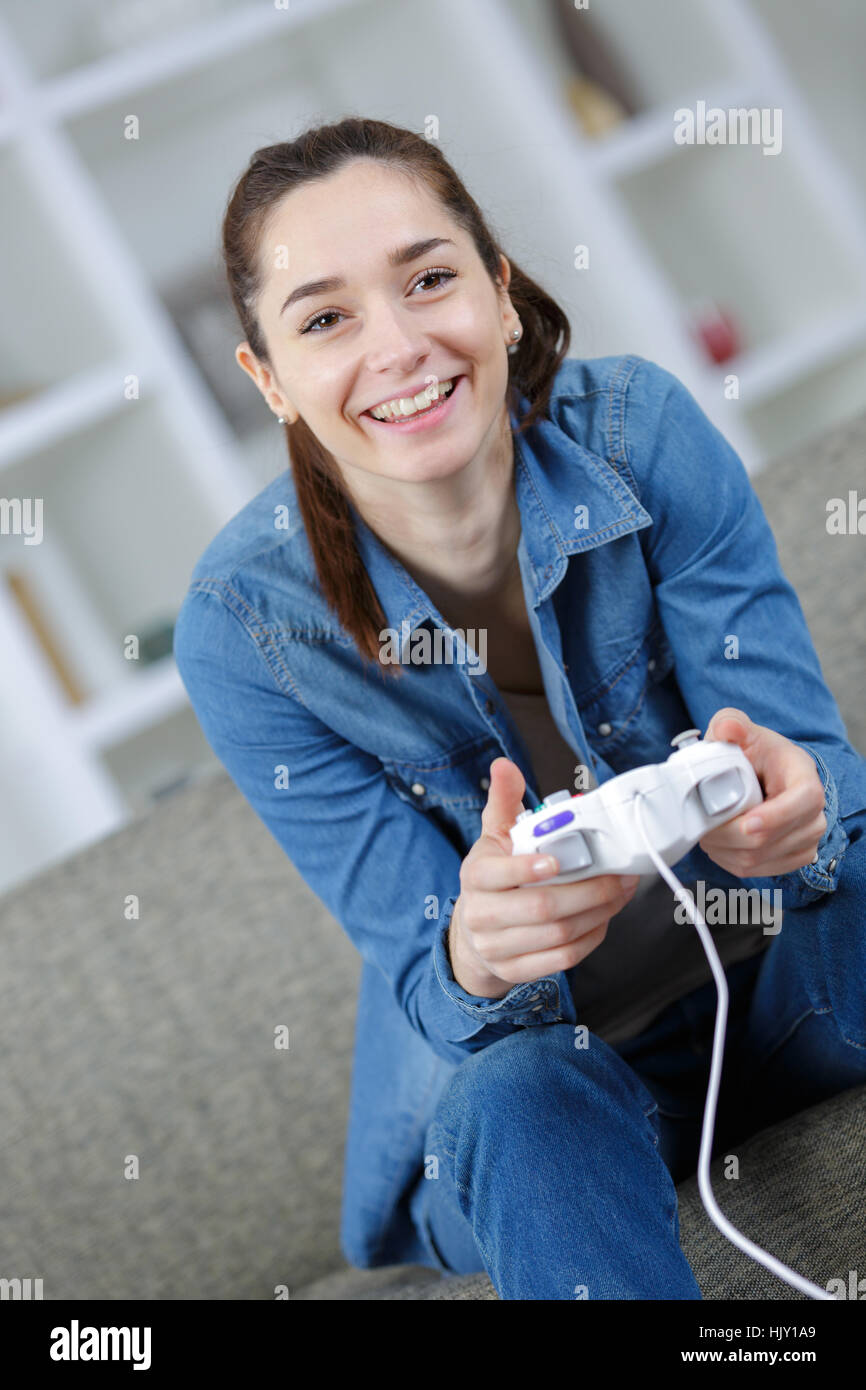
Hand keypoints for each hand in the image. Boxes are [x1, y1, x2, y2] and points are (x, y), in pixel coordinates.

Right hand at [449, 757, 638, 997]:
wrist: (475, 935)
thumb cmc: (494, 877)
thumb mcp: (494, 836)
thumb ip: (504, 801)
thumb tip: (503, 765)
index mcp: (476, 877)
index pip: (499, 875)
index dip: (529, 870)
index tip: (559, 860)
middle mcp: (481, 915)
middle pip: (542, 909)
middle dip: (589, 892)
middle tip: (619, 876)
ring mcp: (497, 948)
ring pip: (558, 936)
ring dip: (598, 913)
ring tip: (621, 892)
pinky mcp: (516, 971)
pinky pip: (563, 958)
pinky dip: (591, 937)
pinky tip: (605, 918)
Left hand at [699, 707, 826, 878]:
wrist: (762, 775)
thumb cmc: (754, 753)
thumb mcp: (739, 729)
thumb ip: (730, 724)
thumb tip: (727, 729)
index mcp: (804, 777)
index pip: (803, 801)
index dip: (776, 816)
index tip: (746, 822)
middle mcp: (813, 813)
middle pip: (771, 839)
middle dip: (728, 835)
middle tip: (702, 822)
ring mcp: (805, 839)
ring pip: (758, 859)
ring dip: (724, 849)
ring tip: (707, 829)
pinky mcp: (791, 859)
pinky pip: (754, 871)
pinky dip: (729, 860)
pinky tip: (720, 843)